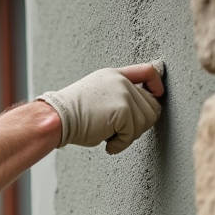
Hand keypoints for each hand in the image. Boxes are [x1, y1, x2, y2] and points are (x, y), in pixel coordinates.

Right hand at [38, 61, 164, 153]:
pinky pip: (133, 134)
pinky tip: (107, 143)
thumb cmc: (70, 115)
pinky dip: (120, 144)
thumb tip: (141, 114)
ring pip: (146, 122)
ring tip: (109, 136)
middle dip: (138, 124)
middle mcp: (121, 82)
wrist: (57, 118)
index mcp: (114, 75)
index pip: (148, 71)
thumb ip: (118, 96)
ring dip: (129, 135)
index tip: (156, 97)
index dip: (157, 85)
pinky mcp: (123, 110)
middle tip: (120, 131)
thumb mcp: (96, 96)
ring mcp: (123, 94)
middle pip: (152, 105)